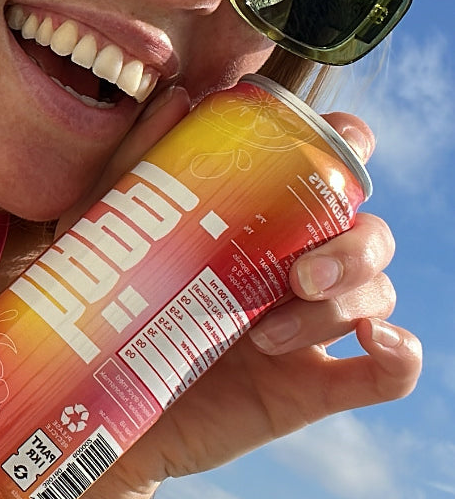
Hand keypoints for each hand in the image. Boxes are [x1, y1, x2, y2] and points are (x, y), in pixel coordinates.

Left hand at [101, 109, 421, 493]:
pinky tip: (375, 341)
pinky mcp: (311, 387)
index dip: (350, 146)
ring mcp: (309, 326)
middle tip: (295, 274)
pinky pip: (392, 371)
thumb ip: (139, 162)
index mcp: (258, 221)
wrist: (95, 399)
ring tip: (264, 334)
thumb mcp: (109, 226)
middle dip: (352, 246)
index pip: (330, 170)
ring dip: (341, 306)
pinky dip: (402, 353)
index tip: (336, 144)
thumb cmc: (108, 301)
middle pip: (369, 232)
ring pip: (377, 295)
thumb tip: (180, 99)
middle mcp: (294, 266)